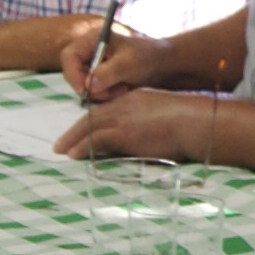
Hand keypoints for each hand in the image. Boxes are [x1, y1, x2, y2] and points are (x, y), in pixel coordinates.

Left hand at [58, 93, 204, 159]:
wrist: (193, 121)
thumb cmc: (188, 122)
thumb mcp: (165, 115)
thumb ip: (151, 123)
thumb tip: (148, 138)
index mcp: (134, 99)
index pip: (106, 110)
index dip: (92, 121)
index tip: (83, 131)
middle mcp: (124, 106)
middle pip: (92, 117)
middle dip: (74, 131)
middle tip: (61, 142)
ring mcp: (123, 119)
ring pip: (89, 127)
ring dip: (72, 140)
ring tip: (61, 151)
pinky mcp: (124, 133)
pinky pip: (95, 140)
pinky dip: (82, 147)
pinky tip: (73, 155)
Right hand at [61, 20, 161, 100]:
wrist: (164, 65)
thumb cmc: (148, 56)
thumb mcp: (129, 63)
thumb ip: (108, 73)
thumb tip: (89, 85)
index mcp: (93, 39)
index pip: (69, 56)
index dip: (72, 74)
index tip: (85, 90)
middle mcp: (90, 51)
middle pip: (74, 74)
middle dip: (91, 87)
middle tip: (113, 92)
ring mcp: (95, 65)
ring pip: (85, 86)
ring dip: (101, 93)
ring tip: (123, 88)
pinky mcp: (101, 78)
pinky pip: (95, 92)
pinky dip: (106, 95)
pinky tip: (123, 90)